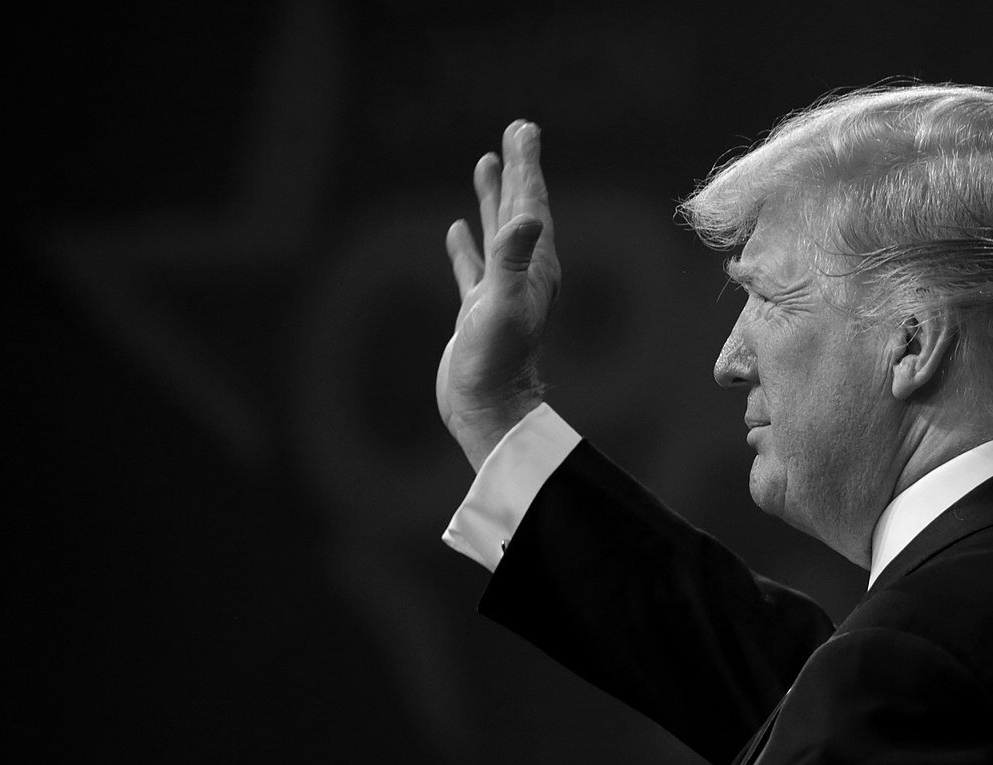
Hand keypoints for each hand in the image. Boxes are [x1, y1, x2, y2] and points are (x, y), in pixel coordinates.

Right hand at [438, 119, 559, 468]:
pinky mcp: (478, 311)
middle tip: (516, 130)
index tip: (523, 128)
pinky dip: (466, 246)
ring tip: (485, 162)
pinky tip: (457, 229)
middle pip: (519, 208)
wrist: (485, 407)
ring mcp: (500, 291)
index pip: (531, 202)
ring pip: (495, 232)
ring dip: (492, 197)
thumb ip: (512, 259)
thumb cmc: (497, 361)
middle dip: (516, 169)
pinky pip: (472, 267)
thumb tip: (529, 216)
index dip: (526, 164)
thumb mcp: (503, 305)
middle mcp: (523, 274)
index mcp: (535, 266)